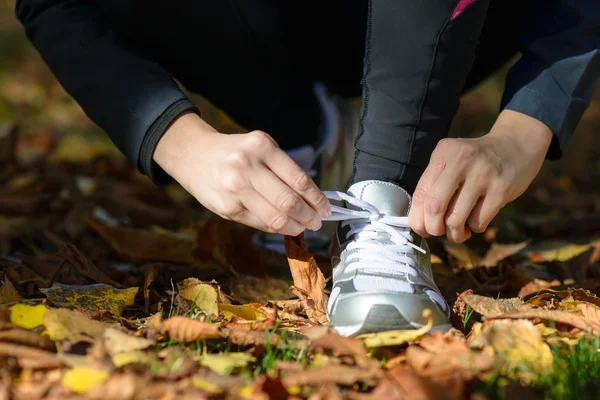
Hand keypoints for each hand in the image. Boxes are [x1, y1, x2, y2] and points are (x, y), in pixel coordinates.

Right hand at [153, 112, 330, 234]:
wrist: (193, 155)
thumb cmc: (235, 153)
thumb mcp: (259, 148)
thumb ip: (282, 170)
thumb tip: (312, 200)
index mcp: (262, 147)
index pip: (298, 179)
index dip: (316, 198)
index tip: (326, 209)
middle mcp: (248, 166)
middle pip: (289, 201)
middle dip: (308, 216)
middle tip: (317, 222)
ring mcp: (235, 189)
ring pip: (275, 217)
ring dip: (295, 226)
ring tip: (303, 227)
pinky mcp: (227, 208)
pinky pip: (259, 223)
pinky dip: (276, 227)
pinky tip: (284, 226)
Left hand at [408, 110, 552, 242]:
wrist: (515, 146)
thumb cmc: (474, 163)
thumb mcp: (451, 162)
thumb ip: (434, 185)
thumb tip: (420, 223)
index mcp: (443, 154)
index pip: (421, 193)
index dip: (417, 219)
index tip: (421, 229)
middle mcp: (461, 161)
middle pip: (435, 206)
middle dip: (433, 228)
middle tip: (438, 232)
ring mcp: (483, 174)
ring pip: (456, 219)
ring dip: (454, 234)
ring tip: (459, 231)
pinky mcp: (501, 189)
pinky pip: (478, 222)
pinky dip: (473, 229)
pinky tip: (476, 220)